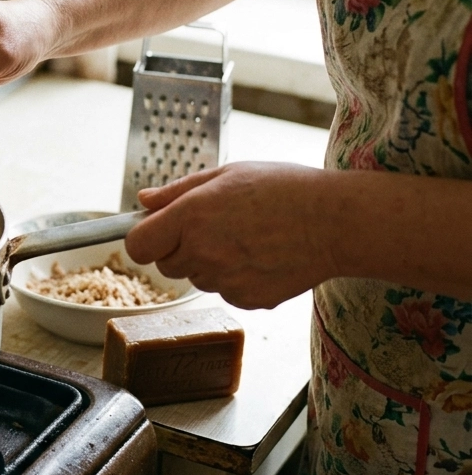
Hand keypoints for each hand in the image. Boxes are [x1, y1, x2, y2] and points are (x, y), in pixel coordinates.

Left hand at [124, 162, 340, 309]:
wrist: (337, 222)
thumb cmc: (284, 188)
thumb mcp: (227, 174)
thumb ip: (178, 191)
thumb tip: (143, 201)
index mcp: (191, 215)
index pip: (138, 245)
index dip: (143, 239)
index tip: (155, 233)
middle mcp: (202, 250)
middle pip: (165, 265)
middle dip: (179, 249)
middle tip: (213, 228)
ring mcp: (225, 280)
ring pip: (197, 278)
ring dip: (209, 263)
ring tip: (246, 238)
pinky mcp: (247, 299)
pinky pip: (225, 292)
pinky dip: (236, 278)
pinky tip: (261, 256)